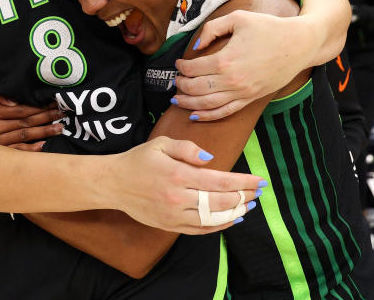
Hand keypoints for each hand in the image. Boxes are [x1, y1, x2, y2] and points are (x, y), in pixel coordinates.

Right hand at [0, 94, 62, 150]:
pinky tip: (44, 145)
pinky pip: (18, 150)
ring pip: (25, 136)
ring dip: (44, 132)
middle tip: (62, 114)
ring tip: (59, 128)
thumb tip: (14, 101)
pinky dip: (31, 149)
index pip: (21, 110)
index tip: (53, 103)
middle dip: (46, 117)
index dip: (39, 107)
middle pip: (26, 122)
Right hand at [105, 136, 261, 232]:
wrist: (114, 183)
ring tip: (249, 204)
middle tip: (258, 192)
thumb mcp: (161, 144)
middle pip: (221, 201)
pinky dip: (219, 226)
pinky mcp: (170, 226)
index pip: (220, 181)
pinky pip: (201, 230)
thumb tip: (211, 158)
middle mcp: (178, 198)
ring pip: (213, 218)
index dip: (243, 182)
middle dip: (244, 196)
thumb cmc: (138, 160)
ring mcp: (174, 215)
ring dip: (235, 212)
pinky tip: (232, 218)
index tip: (259, 180)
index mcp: (178, 174)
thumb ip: (188, 148)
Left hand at [174, 10, 313, 119]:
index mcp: (226, 60)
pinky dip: (208, 116)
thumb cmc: (269, 28)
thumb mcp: (238, 18)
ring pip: (207, 104)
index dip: (181, 67)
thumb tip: (196, 46)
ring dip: (189, 103)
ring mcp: (243, 93)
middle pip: (196, 89)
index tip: (178, 63)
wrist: (299, 44)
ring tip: (177, 99)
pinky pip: (226, 112)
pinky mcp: (251, 99)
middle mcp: (232, 81)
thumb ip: (212, 28)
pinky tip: (196, 115)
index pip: (194, 68)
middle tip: (175, 80)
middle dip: (181, 85)